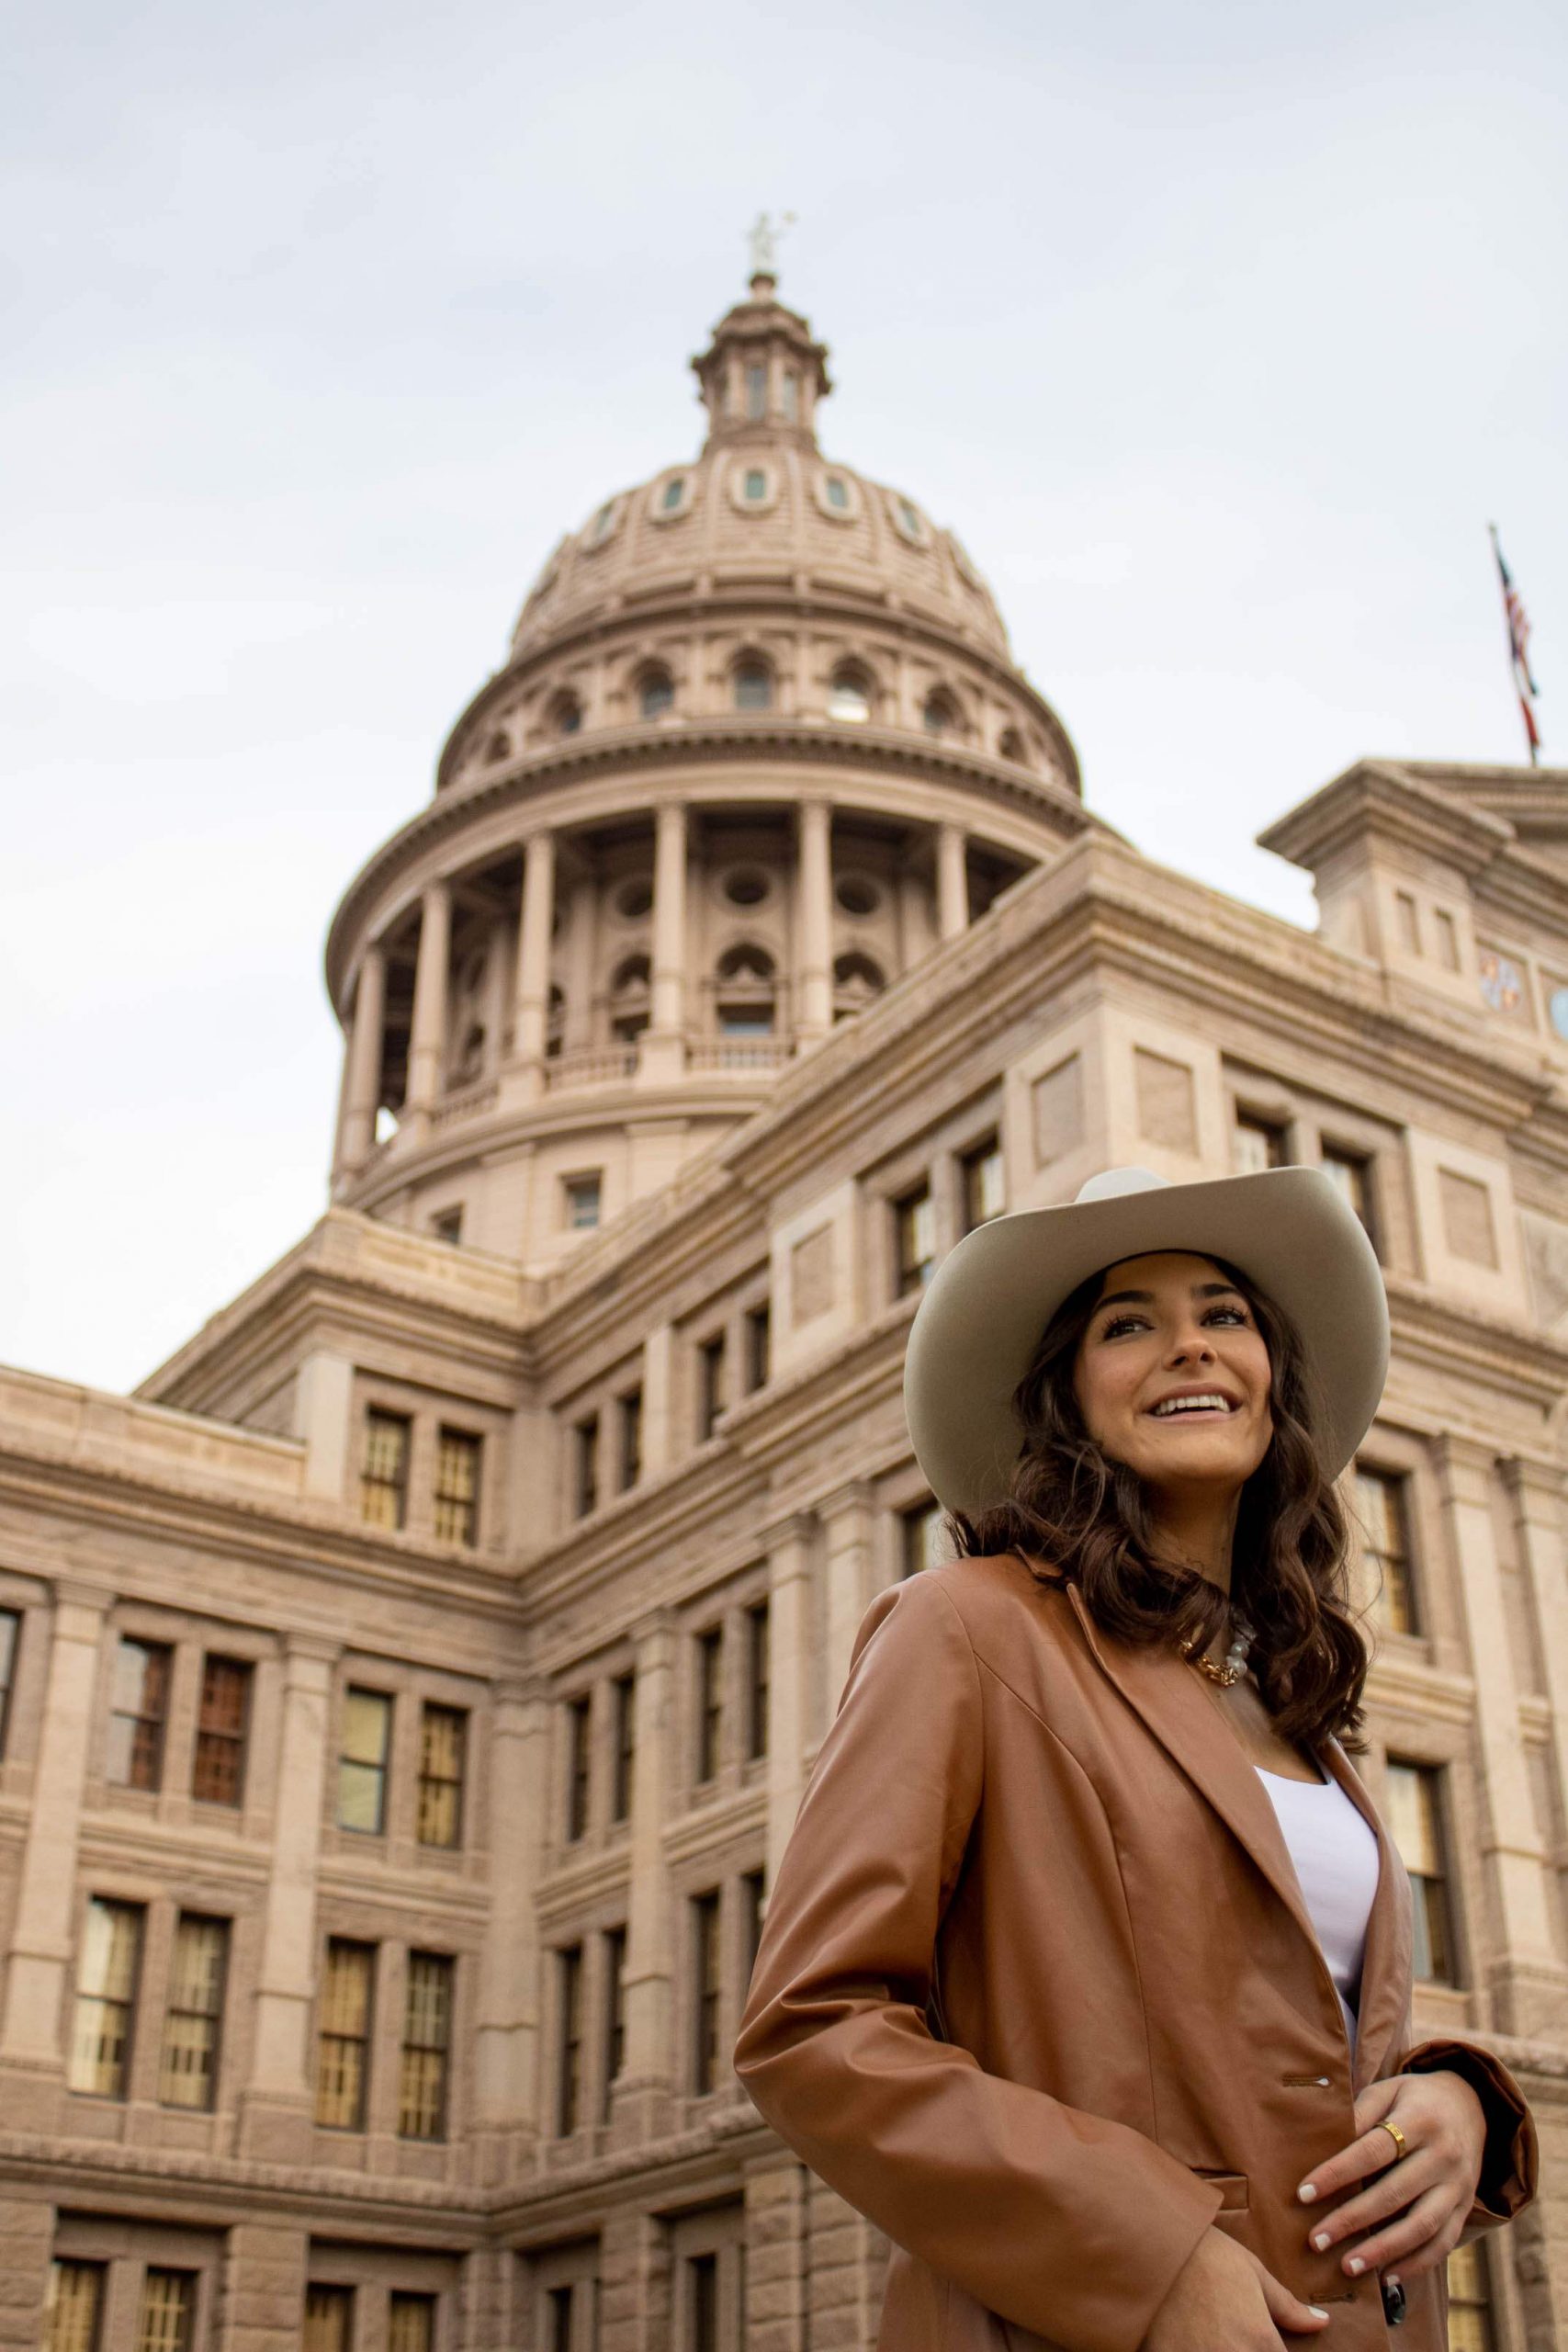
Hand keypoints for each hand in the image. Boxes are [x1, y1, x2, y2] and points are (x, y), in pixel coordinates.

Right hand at [1144, 2226, 1329, 2348]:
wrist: (1150, 2247)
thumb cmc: (1206, 2255)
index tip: (1267, 2343)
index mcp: (1261, 2342)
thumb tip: (1322, 2323)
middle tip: (1239, 2335)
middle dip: (1251, 2351)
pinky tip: (1195, 2344)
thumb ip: (1289, 2307)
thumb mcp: (1252, 2273)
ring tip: (1219, 2339)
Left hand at [1295, 2069, 1487, 2290]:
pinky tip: (1385, 2279)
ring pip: (1421, 2226)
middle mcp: (1444, 2156)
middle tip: (1316, 2241)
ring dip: (1382, 2251)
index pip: (1373, 2151)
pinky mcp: (1465, 2209)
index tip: (1304, 2193)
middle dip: (1352, 2220)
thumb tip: (1324, 2144)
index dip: (1338, 2173)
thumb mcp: (1389, 2091)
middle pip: (1394, 2194)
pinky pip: (1443, 2244)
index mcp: (1420, 2120)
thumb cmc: (1414, 2100)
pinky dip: (1415, 2265)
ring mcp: (1459, 2187)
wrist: (1472, 2107)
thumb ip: (1360, 2114)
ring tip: (1347, 2267)